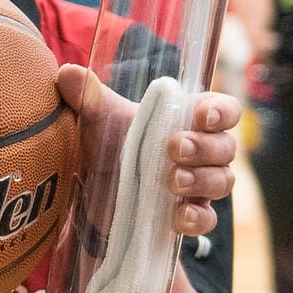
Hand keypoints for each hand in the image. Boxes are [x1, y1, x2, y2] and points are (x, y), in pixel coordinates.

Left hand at [56, 66, 235, 239]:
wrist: (94, 189)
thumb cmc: (109, 143)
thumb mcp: (97, 120)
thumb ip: (88, 97)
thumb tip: (67, 74)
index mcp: (189, 119)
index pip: (224, 110)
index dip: (221, 112)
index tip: (202, 116)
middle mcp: (203, 150)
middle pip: (225, 147)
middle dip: (204, 147)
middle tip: (173, 148)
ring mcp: (200, 184)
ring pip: (222, 182)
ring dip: (201, 180)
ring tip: (173, 181)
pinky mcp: (188, 214)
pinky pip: (207, 219)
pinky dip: (198, 219)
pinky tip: (179, 218)